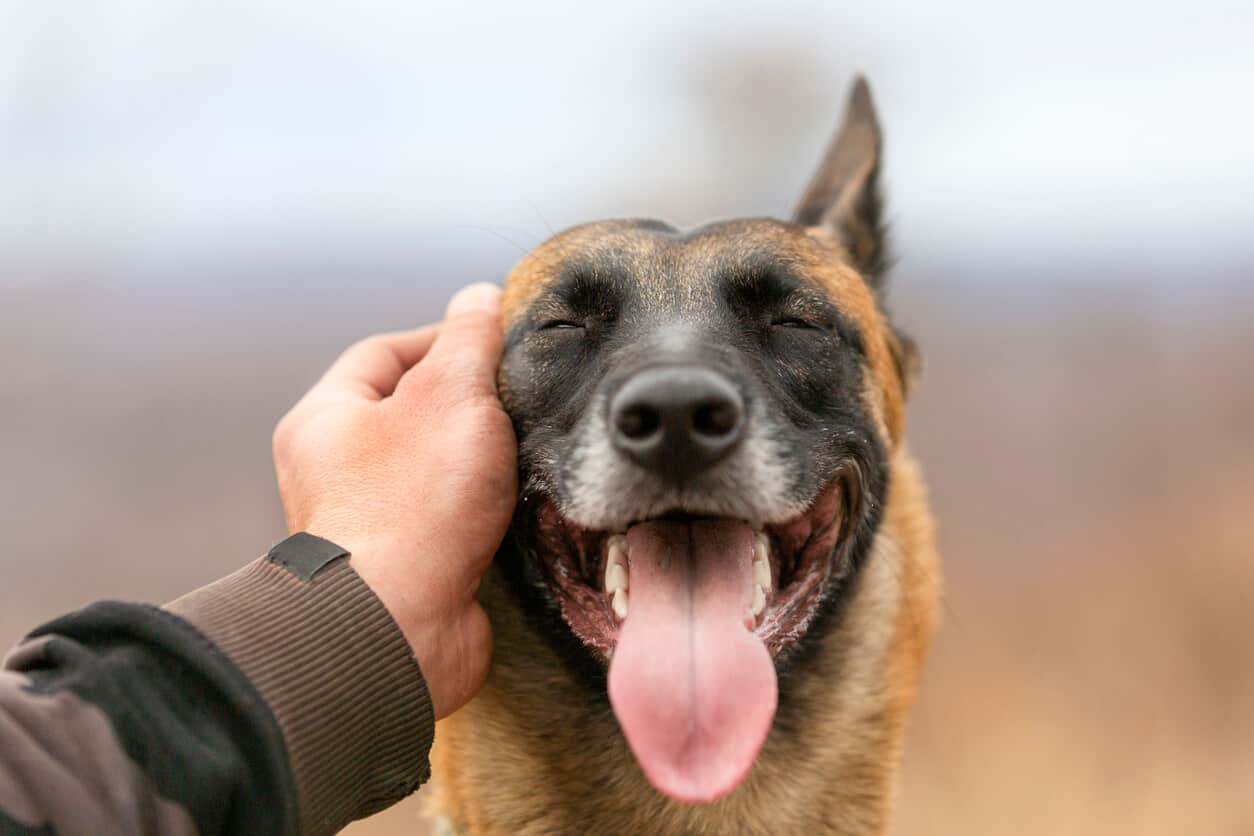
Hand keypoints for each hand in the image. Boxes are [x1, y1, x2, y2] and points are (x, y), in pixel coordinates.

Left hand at [271, 283, 516, 718]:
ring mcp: (371, 523)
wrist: (400, 628)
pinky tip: (520, 508)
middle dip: (470, 405)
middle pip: (413, 412)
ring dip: (483, 463)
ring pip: (436, 470)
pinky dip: (486, 512)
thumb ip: (470, 338)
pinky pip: (452, 522)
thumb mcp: (452, 395)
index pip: (386, 352)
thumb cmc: (414, 506)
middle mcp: (336, 471)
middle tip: (519, 401)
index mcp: (327, 419)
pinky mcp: (408, 568)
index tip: (499, 343)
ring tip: (526, 454)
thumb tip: (480, 296)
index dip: (445, 338)